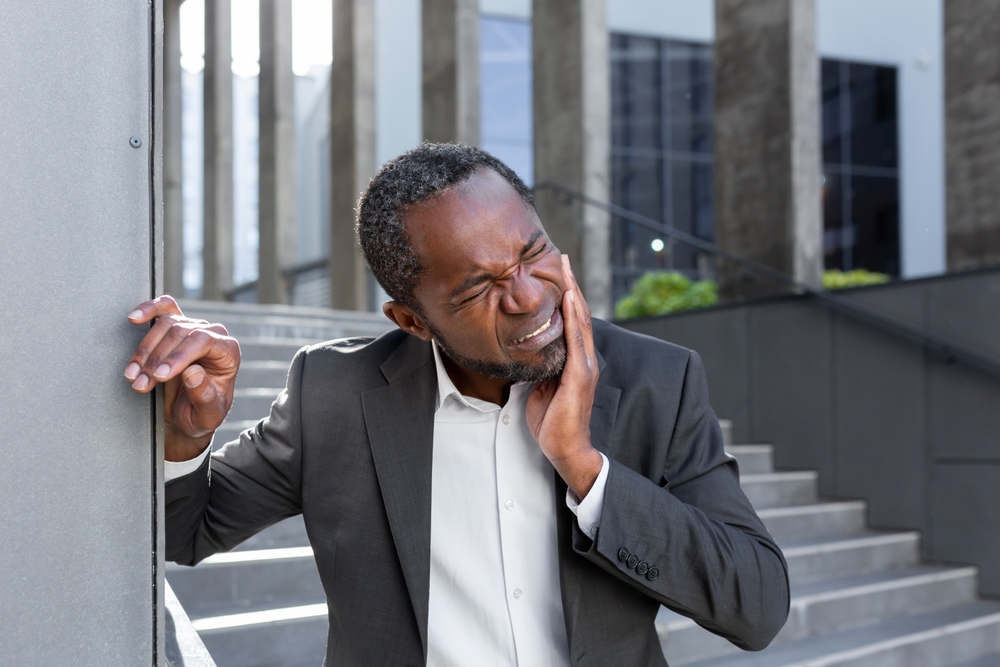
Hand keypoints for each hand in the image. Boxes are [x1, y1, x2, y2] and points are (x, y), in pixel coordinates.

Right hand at [125, 295, 240, 460]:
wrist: (188, 413)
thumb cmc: (202, 413)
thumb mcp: (208, 415)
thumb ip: (205, 396)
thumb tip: (193, 371)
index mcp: (228, 352)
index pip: (203, 341)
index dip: (178, 356)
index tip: (160, 375)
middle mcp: (213, 335)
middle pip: (181, 332)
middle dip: (157, 359)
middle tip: (142, 383)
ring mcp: (193, 327)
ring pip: (166, 324)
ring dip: (145, 350)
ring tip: (134, 375)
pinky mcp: (176, 326)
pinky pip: (164, 308)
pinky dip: (148, 310)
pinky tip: (135, 318)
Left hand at [526, 255, 603, 499]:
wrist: (564, 447)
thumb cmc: (552, 420)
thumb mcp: (543, 385)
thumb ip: (542, 365)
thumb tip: (528, 350)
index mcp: (576, 360)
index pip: (572, 320)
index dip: (566, 293)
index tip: (558, 270)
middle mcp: (585, 358)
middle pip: (578, 312)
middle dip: (571, 283)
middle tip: (562, 256)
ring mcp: (585, 366)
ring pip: (580, 320)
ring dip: (573, 291)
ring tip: (565, 268)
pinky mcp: (580, 376)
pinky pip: (577, 340)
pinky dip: (573, 317)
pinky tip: (568, 298)